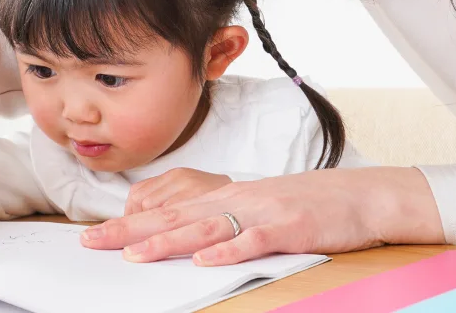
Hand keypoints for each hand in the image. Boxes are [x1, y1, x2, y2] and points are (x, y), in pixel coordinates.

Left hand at [81, 167, 443, 265]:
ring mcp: (264, 213)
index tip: (93, 235)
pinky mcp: (290, 227)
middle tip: (92, 243)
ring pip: (208, 228)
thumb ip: (222, 220)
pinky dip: (229, 250)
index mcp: (228, 198)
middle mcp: (238, 201)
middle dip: (131, 232)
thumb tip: (183, 240)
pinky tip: (205, 260)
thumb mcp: (259, 208)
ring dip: (170, 241)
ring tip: (135, 255)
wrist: (362, 195)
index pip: (169, 210)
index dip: (128, 224)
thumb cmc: (309, 205)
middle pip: (176, 217)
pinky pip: (255, 240)